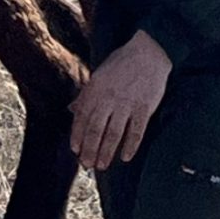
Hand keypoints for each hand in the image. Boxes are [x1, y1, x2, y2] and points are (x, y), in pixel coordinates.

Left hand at [69, 30, 170, 170]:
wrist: (148, 53)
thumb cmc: (121, 64)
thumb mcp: (99, 75)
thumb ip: (86, 94)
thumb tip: (72, 110)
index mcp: (95, 88)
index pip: (82, 115)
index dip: (77, 134)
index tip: (75, 149)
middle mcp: (108, 97)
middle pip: (96, 128)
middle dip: (89, 148)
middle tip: (86, 165)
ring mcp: (127, 103)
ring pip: (114, 133)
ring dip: (106, 151)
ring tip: (101, 166)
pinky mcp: (144, 108)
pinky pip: (136, 131)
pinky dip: (130, 146)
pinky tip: (125, 157)